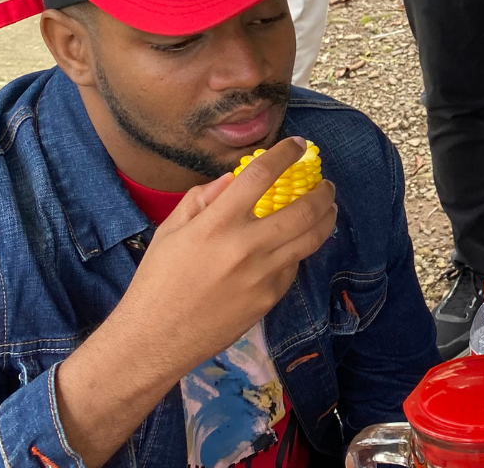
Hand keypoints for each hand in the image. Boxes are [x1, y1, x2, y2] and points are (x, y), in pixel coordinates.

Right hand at [55, 137, 338, 464]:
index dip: (285, 154)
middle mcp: (245, 247)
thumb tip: (235, 178)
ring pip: (311, 239)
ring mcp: (262, 275)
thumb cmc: (157, 280)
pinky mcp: (270, 299)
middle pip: (302, 209)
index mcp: (216, 224)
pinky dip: (299, 250)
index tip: (298, 145)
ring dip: (326, 218)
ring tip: (328, 208)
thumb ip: (202, 198)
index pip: (261, 176)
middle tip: (326, 184)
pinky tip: (295, 244)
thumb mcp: (170, 230)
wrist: (156, 339)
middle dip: (322, 191)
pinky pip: (293, 266)